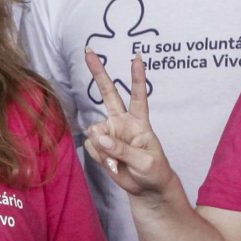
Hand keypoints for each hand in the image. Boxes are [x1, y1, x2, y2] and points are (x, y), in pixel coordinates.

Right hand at [80, 48, 176, 199]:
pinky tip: (112, 165)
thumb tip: (99, 138)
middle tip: (88, 51)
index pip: (139, 95)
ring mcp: (109, 133)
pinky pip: (91, 147)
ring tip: (117, 163)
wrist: (146, 189)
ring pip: (95, 130)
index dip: (137, 77)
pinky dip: (100, 158)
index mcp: (140, 121)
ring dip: (103, 148)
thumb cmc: (153, 171)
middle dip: (98, 72)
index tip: (137, 57)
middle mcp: (122, 122)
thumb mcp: (145, 162)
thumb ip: (122, 149)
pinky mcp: (100, 147)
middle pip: (108, 93)